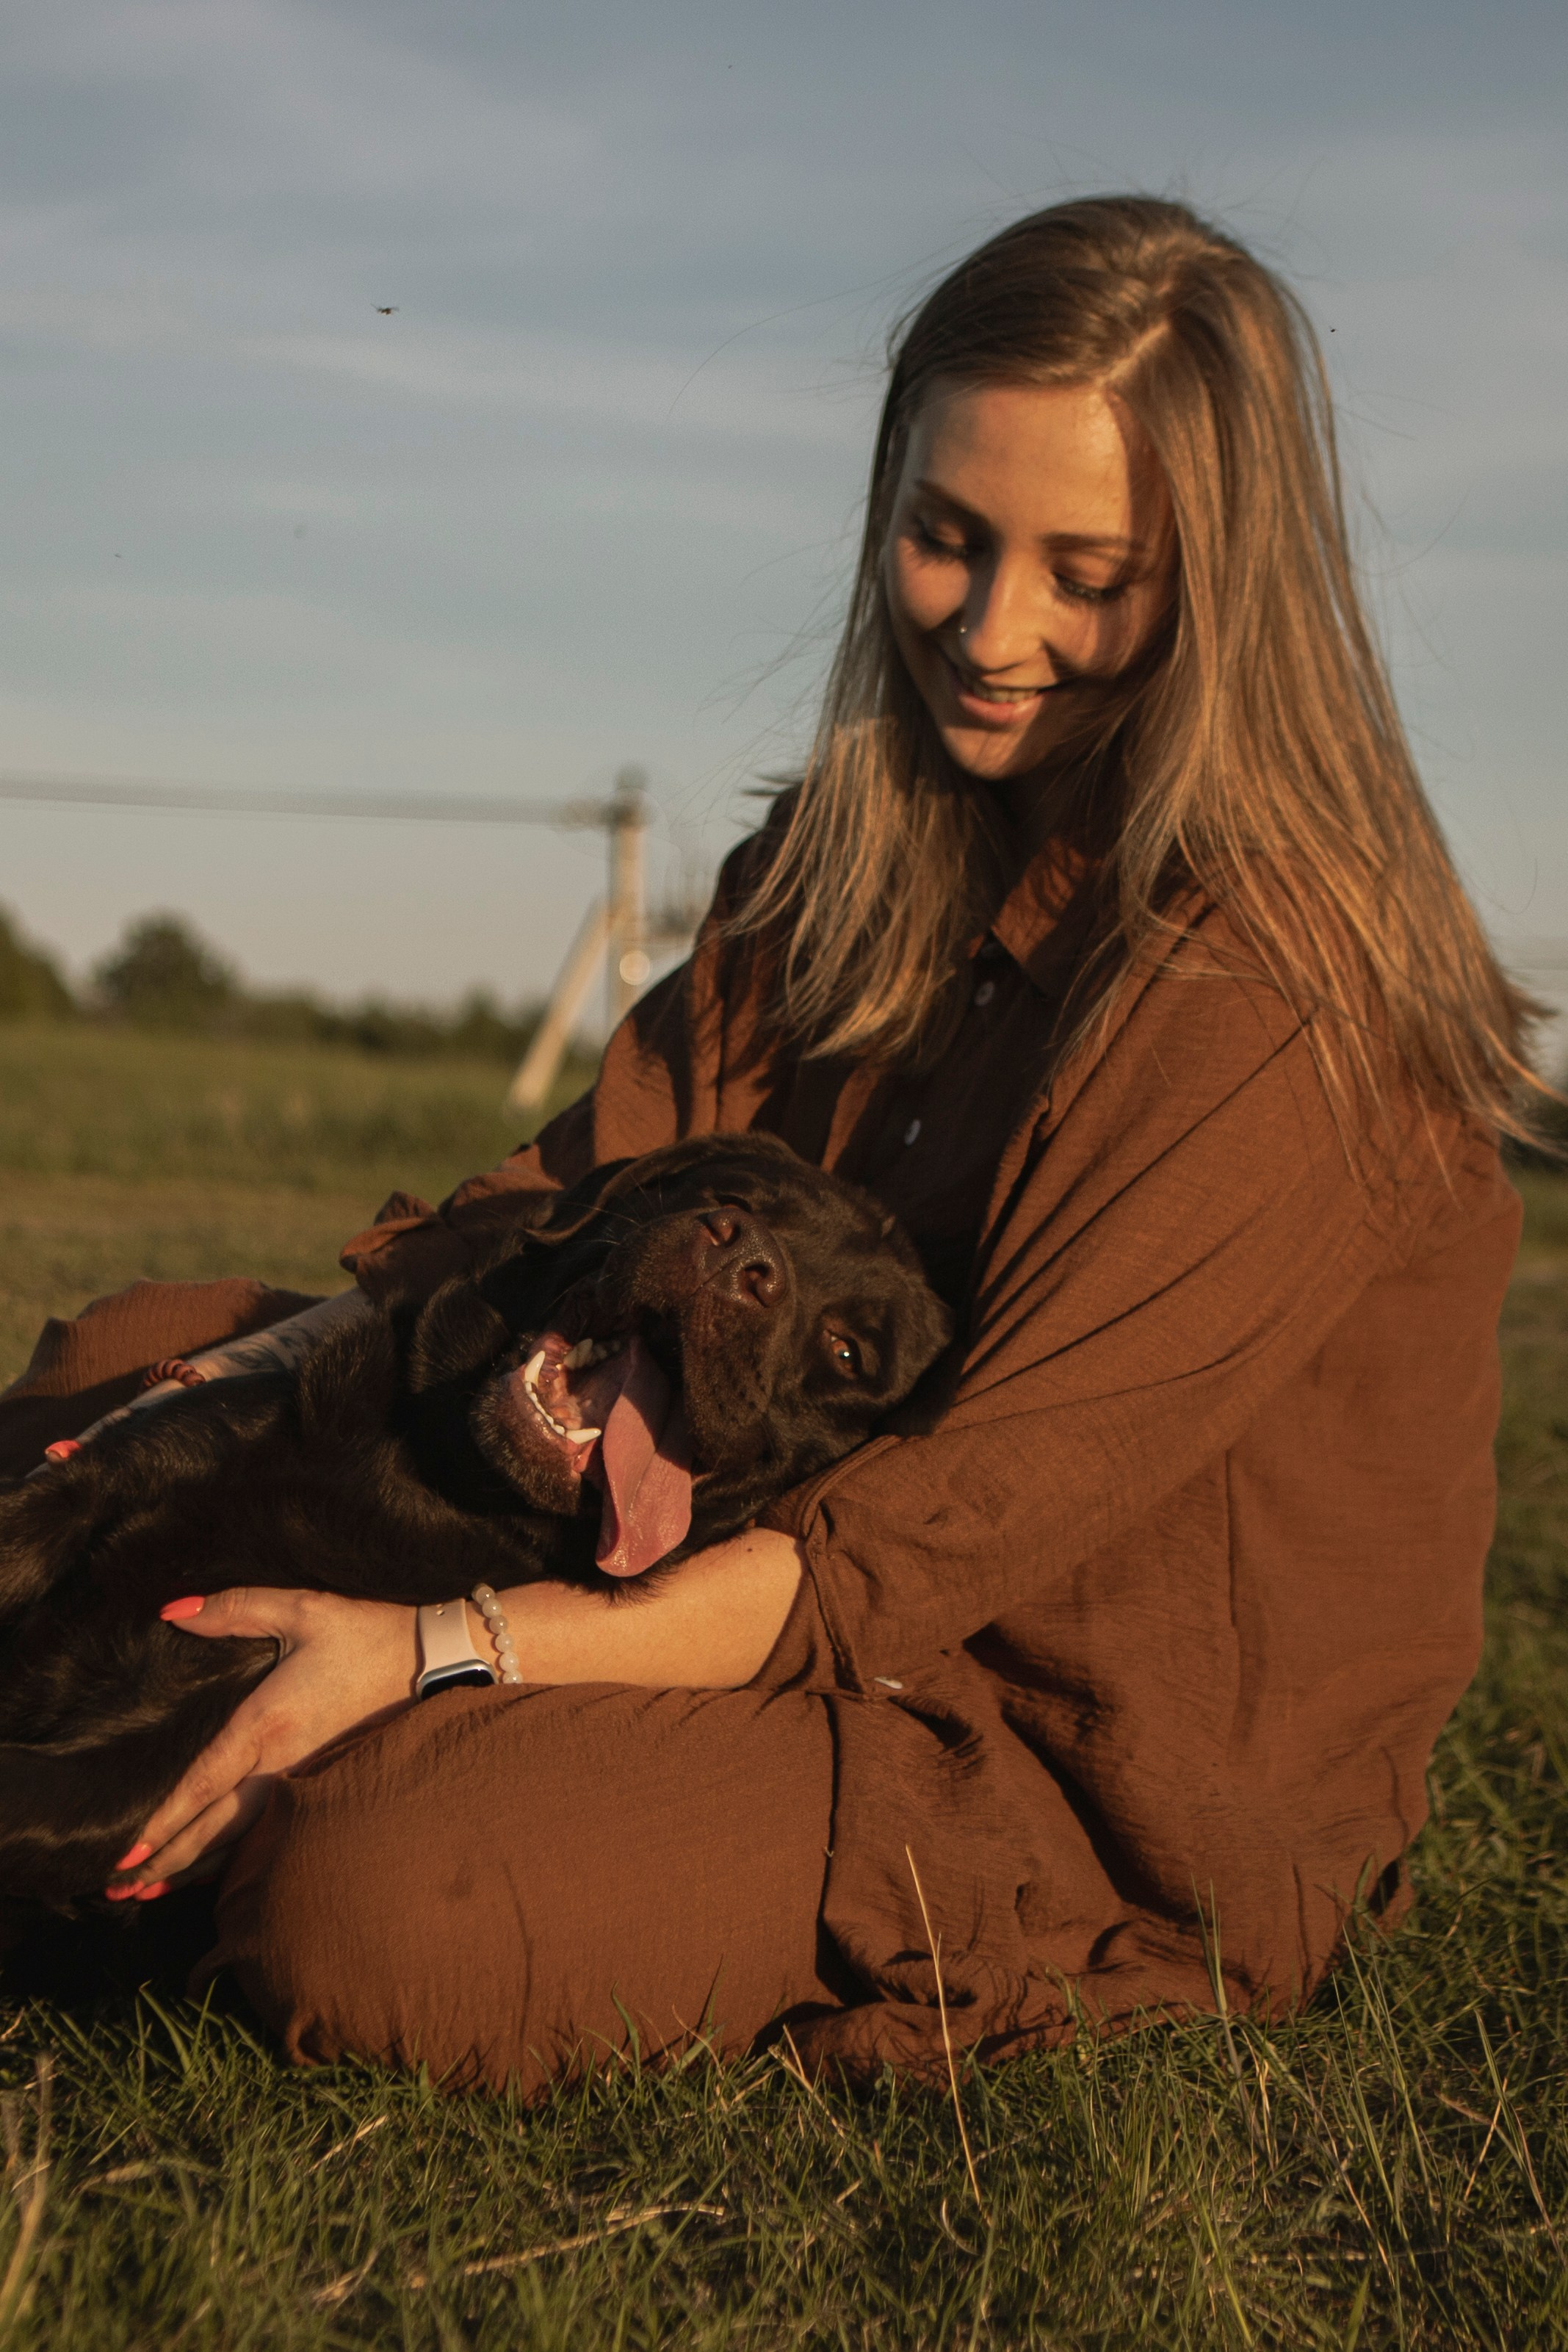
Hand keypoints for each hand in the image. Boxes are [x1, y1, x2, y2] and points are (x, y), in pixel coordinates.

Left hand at [106, 1587, 418, 1899]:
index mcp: (267, 1723)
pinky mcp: (319, 1786)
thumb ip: (235, 1608)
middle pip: (212, 1829)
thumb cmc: (363, 1633)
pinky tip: (204, 1873)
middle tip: (113, 1891)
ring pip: (237, 1842)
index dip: (162, 1823)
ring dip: (188, 1869)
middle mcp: (281, 1765)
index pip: (203, 1784)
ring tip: (142, 1894)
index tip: (124, 1854)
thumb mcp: (302, 1609)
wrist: (431, 1660)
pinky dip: (228, 1861)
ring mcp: (303, 1783)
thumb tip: (173, 1611)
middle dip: (161, 1863)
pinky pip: (265, 1835)